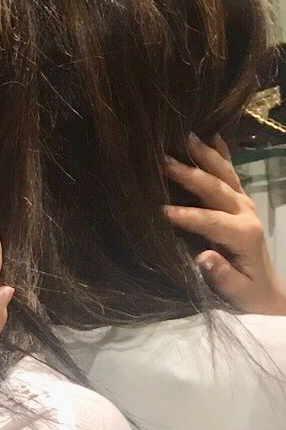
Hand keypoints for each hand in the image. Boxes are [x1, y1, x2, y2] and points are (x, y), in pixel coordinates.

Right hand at [163, 132, 285, 314]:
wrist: (267, 289)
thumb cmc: (247, 294)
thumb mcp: (237, 293)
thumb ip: (222, 275)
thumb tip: (203, 257)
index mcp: (244, 235)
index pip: (211, 221)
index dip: (187, 216)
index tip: (161, 211)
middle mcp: (247, 213)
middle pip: (216, 189)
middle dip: (190, 175)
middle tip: (164, 161)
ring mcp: (246, 203)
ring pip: (225, 173)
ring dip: (204, 155)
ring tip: (186, 136)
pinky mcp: (243, 200)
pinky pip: (231, 172)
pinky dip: (221, 153)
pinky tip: (211, 135)